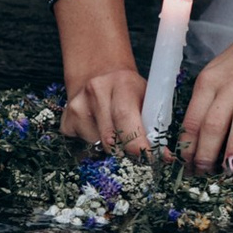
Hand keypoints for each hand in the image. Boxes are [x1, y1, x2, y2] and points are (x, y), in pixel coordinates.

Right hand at [53, 0, 150, 154]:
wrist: (100, 74)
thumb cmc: (129, 90)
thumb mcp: (146, 98)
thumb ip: (155, 124)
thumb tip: (166, 156)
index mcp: (122, 84)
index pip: (125, 118)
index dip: (137, 144)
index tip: (149, 158)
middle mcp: (95, 91)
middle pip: (109, 139)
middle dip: (126, 152)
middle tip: (135, 152)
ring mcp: (76, 105)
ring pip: (96, 145)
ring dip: (108, 147)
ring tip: (114, 130)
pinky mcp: (66, 119)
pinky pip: (81, 144)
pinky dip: (92, 143)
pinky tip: (98, 127)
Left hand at [176, 0, 232, 172]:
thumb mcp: (215, 78)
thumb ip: (205, 106)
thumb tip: (189, 145)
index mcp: (208, 82)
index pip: (193, 119)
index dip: (188, 147)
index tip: (185, 168)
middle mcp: (230, 85)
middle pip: (213, 122)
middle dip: (206, 153)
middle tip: (205, 175)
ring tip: (229, 168)